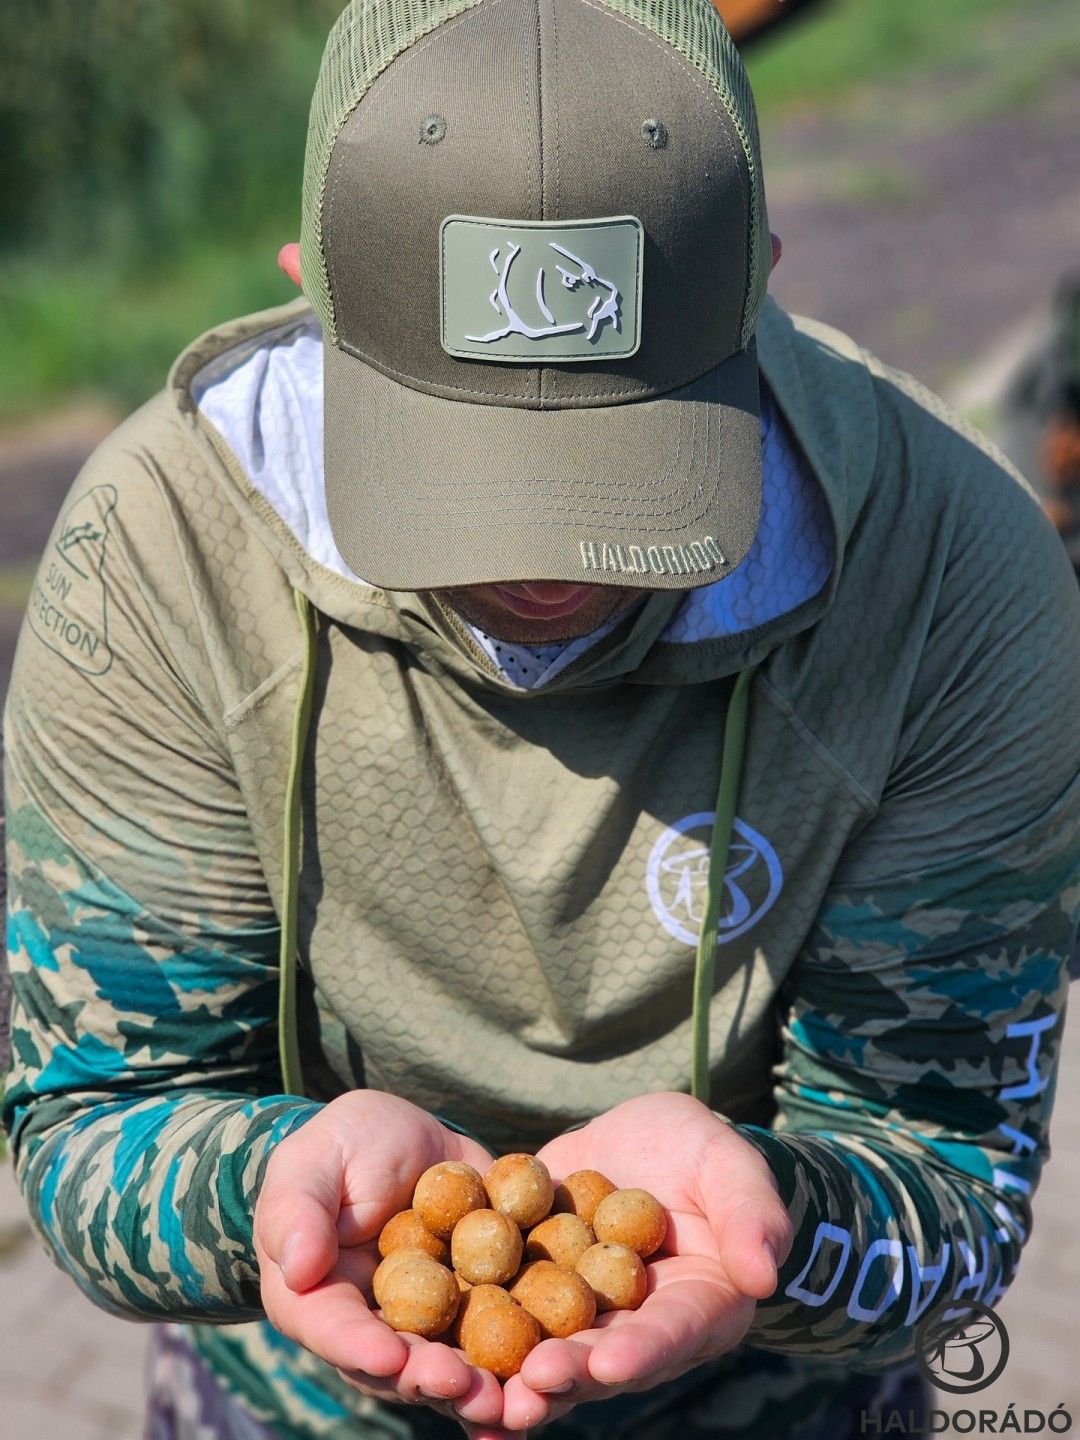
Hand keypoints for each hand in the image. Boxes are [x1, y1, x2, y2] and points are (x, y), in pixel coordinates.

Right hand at [254, 1091, 505, 1428]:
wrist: (401, 1135)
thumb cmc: (340, 1146)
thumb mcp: (310, 1163)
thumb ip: (298, 1212)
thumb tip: (298, 1268)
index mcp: (319, 1299)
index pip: (335, 1329)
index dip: (361, 1348)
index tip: (392, 1355)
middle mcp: (375, 1326)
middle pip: (399, 1365)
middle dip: (432, 1380)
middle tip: (464, 1385)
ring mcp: (431, 1322)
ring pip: (453, 1366)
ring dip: (480, 1389)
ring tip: (510, 1401)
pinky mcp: (478, 1304)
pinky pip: (503, 1336)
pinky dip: (526, 1360)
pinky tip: (556, 1373)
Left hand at [484, 1092, 793, 1435]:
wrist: (647, 1143)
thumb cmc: (703, 1153)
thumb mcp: (730, 1167)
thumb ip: (751, 1214)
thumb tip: (764, 1272)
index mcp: (691, 1309)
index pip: (668, 1334)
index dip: (641, 1351)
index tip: (610, 1362)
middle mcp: (631, 1328)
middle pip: (600, 1360)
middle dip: (566, 1376)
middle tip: (529, 1386)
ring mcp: (577, 1314)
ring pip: (545, 1354)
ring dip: (512, 1378)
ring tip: (477, 1394)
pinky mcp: (529, 1289)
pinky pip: (499, 1317)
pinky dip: (469, 1342)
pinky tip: (431, 1360)